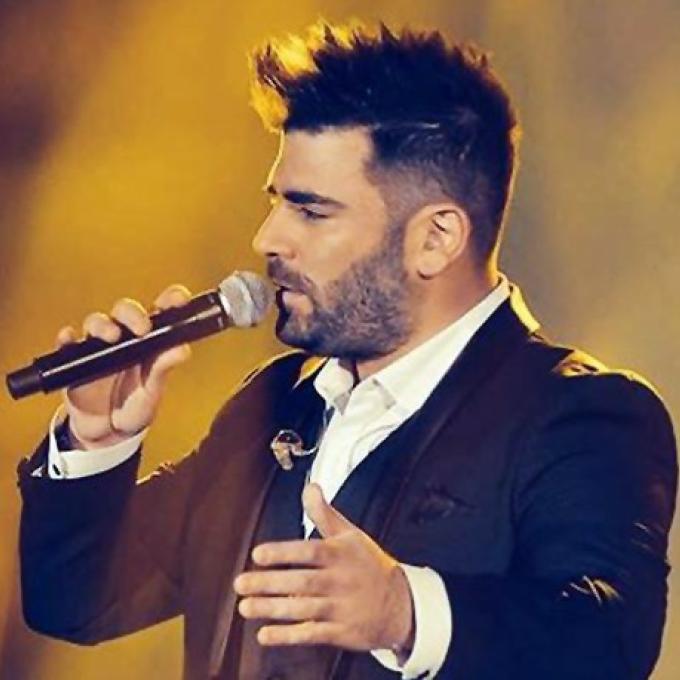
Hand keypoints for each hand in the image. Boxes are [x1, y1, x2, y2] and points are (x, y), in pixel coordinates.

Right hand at [55, 285, 192, 448]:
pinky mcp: (76, 361)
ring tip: (111, 335)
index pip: (161, 310)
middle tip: (143, 327)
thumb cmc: (135, 404)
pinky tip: (68, 338)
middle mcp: (124, 336)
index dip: (170, 299)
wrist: (109, 432)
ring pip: (96, 322)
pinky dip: (66, 338)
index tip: (179, 299)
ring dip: (102, 325)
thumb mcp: (153, 390)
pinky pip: (67, 344)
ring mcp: (99, 346)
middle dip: (133, 313)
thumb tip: (182, 349)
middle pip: (125, 311)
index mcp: (150, 339)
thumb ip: (164, 368)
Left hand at [233, 483, 414, 654]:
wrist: (401, 604)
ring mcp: (341, 608)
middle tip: (241, 583)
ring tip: (245, 606)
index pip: (309, 551)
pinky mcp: (341, 632)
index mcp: (340, 554)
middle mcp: (340, 581)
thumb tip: (310, 487)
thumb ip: (324, 514)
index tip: (259, 553)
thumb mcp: (351, 535)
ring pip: (303, 609)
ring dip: (272, 609)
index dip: (283, 553)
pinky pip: (312, 635)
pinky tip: (265, 635)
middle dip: (269, 583)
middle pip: (302, 582)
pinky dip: (288, 636)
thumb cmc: (370, 565)